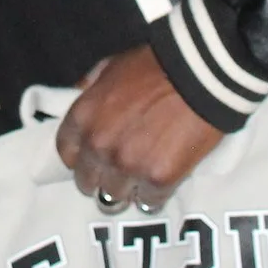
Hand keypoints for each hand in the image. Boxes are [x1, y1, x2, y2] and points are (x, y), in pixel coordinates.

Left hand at [56, 46, 227, 212]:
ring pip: (115, 197)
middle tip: (121, 171)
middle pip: (88, 182)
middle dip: (102, 177)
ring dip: (128, 189)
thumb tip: (79, 100)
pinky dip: (156, 194)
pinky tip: (165, 179)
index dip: (81, 159)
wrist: (200, 75)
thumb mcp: (111, 67)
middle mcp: (99, 147)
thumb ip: (89, 88)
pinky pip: (149, 202)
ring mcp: (127, 166)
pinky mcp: (158, 180)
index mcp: (83, 119)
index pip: (67, 154)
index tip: (94, 160)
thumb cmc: (155, 65)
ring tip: (144, 177)